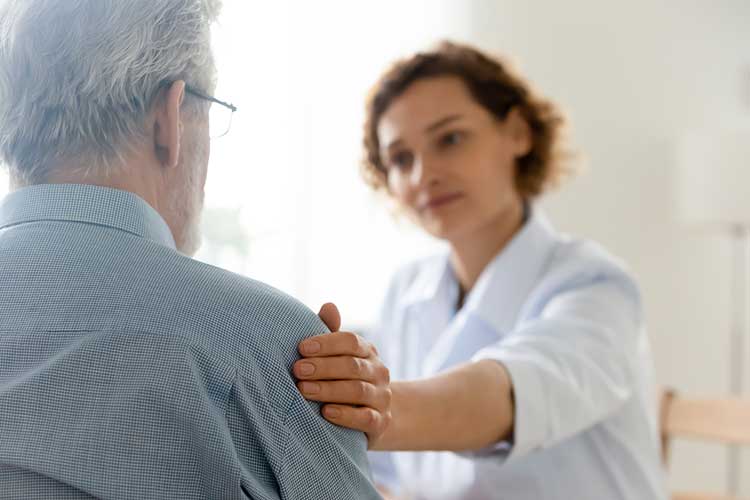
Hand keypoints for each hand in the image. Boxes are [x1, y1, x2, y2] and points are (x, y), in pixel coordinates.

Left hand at [294, 303, 391, 447]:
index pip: (351, 341)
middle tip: (298, 370)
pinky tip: (326, 412)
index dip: (327, 343)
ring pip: (358, 391)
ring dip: (329, 389)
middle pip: (352, 366)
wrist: (374, 415)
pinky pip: (366, 418)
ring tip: (304, 389)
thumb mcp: (339, 356)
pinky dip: (346, 415)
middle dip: (323, 367)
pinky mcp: (381, 422)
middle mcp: (379, 372)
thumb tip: (328, 305)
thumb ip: (331, 333)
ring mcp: (382, 397)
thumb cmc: (345, 380)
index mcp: (367, 352)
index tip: (301, 348)